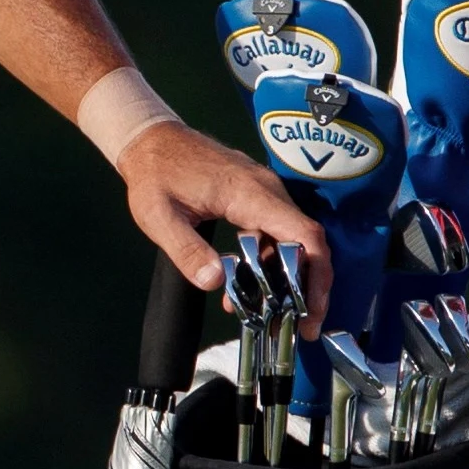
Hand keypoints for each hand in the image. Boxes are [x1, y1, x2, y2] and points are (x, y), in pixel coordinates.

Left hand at [115, 121, 331, 330]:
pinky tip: (252, 289)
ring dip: (289, 279)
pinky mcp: (258, 198)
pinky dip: (271, 264)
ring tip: (274, 315)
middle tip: (303, 327)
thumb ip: (188, 250)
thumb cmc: (154, 174)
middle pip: (307, 242)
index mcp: (249, 193)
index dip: (316, 273)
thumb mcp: (159, 217)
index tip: (312, 309)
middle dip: (310, 288)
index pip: (303, 233)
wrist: (152, 140)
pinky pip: (276, 233)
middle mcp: (267, 190)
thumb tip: (215, 282)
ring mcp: (265, 193)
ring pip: (292, 240)